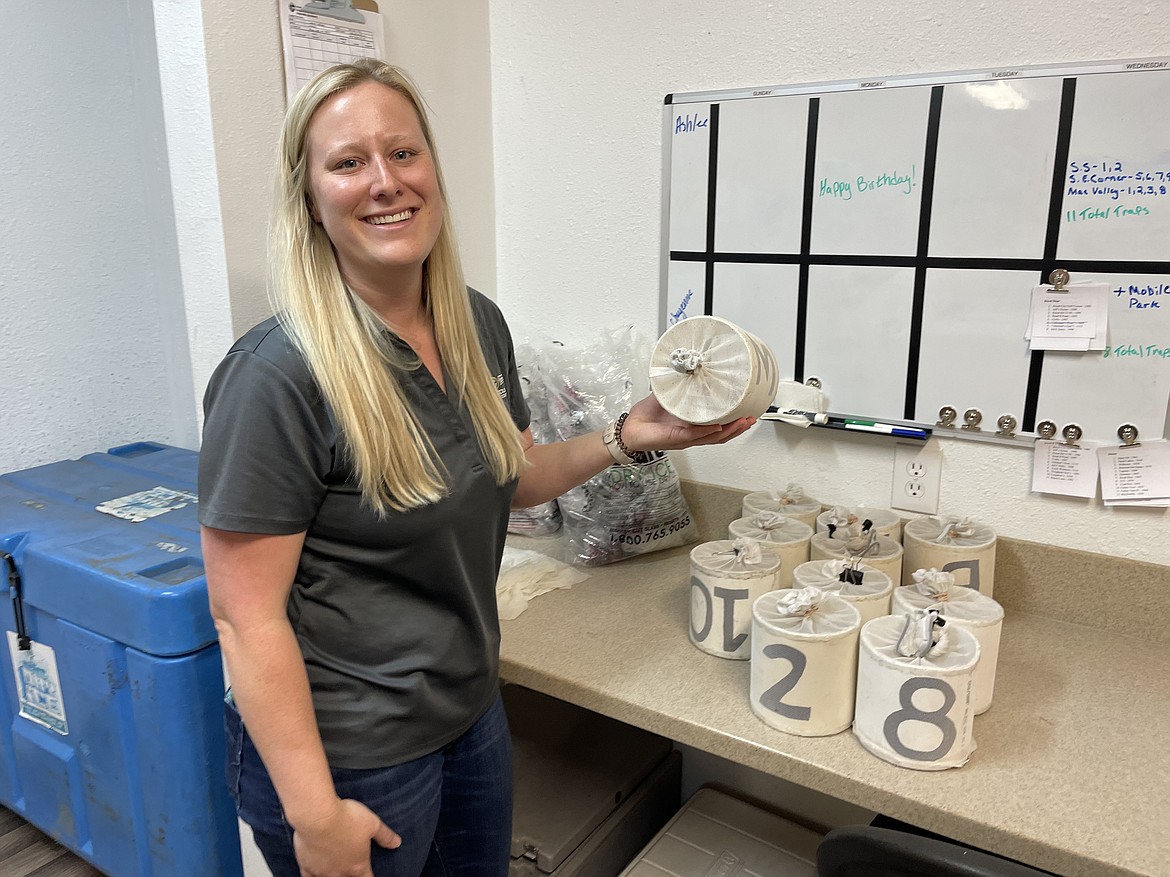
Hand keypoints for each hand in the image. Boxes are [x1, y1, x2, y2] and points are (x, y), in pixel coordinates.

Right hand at [292, 798, 400, 876]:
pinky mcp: (306, 865)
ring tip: (335, 872)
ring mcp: (322, 871)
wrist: (317, 816)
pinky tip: (314, 874)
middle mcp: (340, 872)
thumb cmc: (346, 817)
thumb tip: (397, 843)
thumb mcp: (373, 823)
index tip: (370, 875)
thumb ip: (385, 835)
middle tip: (353, 871)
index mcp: (358, 865)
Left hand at [621, 394, 754, 452]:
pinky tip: (718, 427)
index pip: (718, 427)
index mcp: (692, 425)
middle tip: (752, 418)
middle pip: (722, 435)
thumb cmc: (646, 416)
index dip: (734, 422)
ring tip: (742, 422)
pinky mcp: (676, 438)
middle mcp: (692, 434)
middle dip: (739, 428)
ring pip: (714, 437)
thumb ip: (679, 385)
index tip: (747, 412)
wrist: (629, 429)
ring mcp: (686, 438)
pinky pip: (695, 435)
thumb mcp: (667, 396)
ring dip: (730, 430)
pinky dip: (708, 431)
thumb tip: (687, 367)